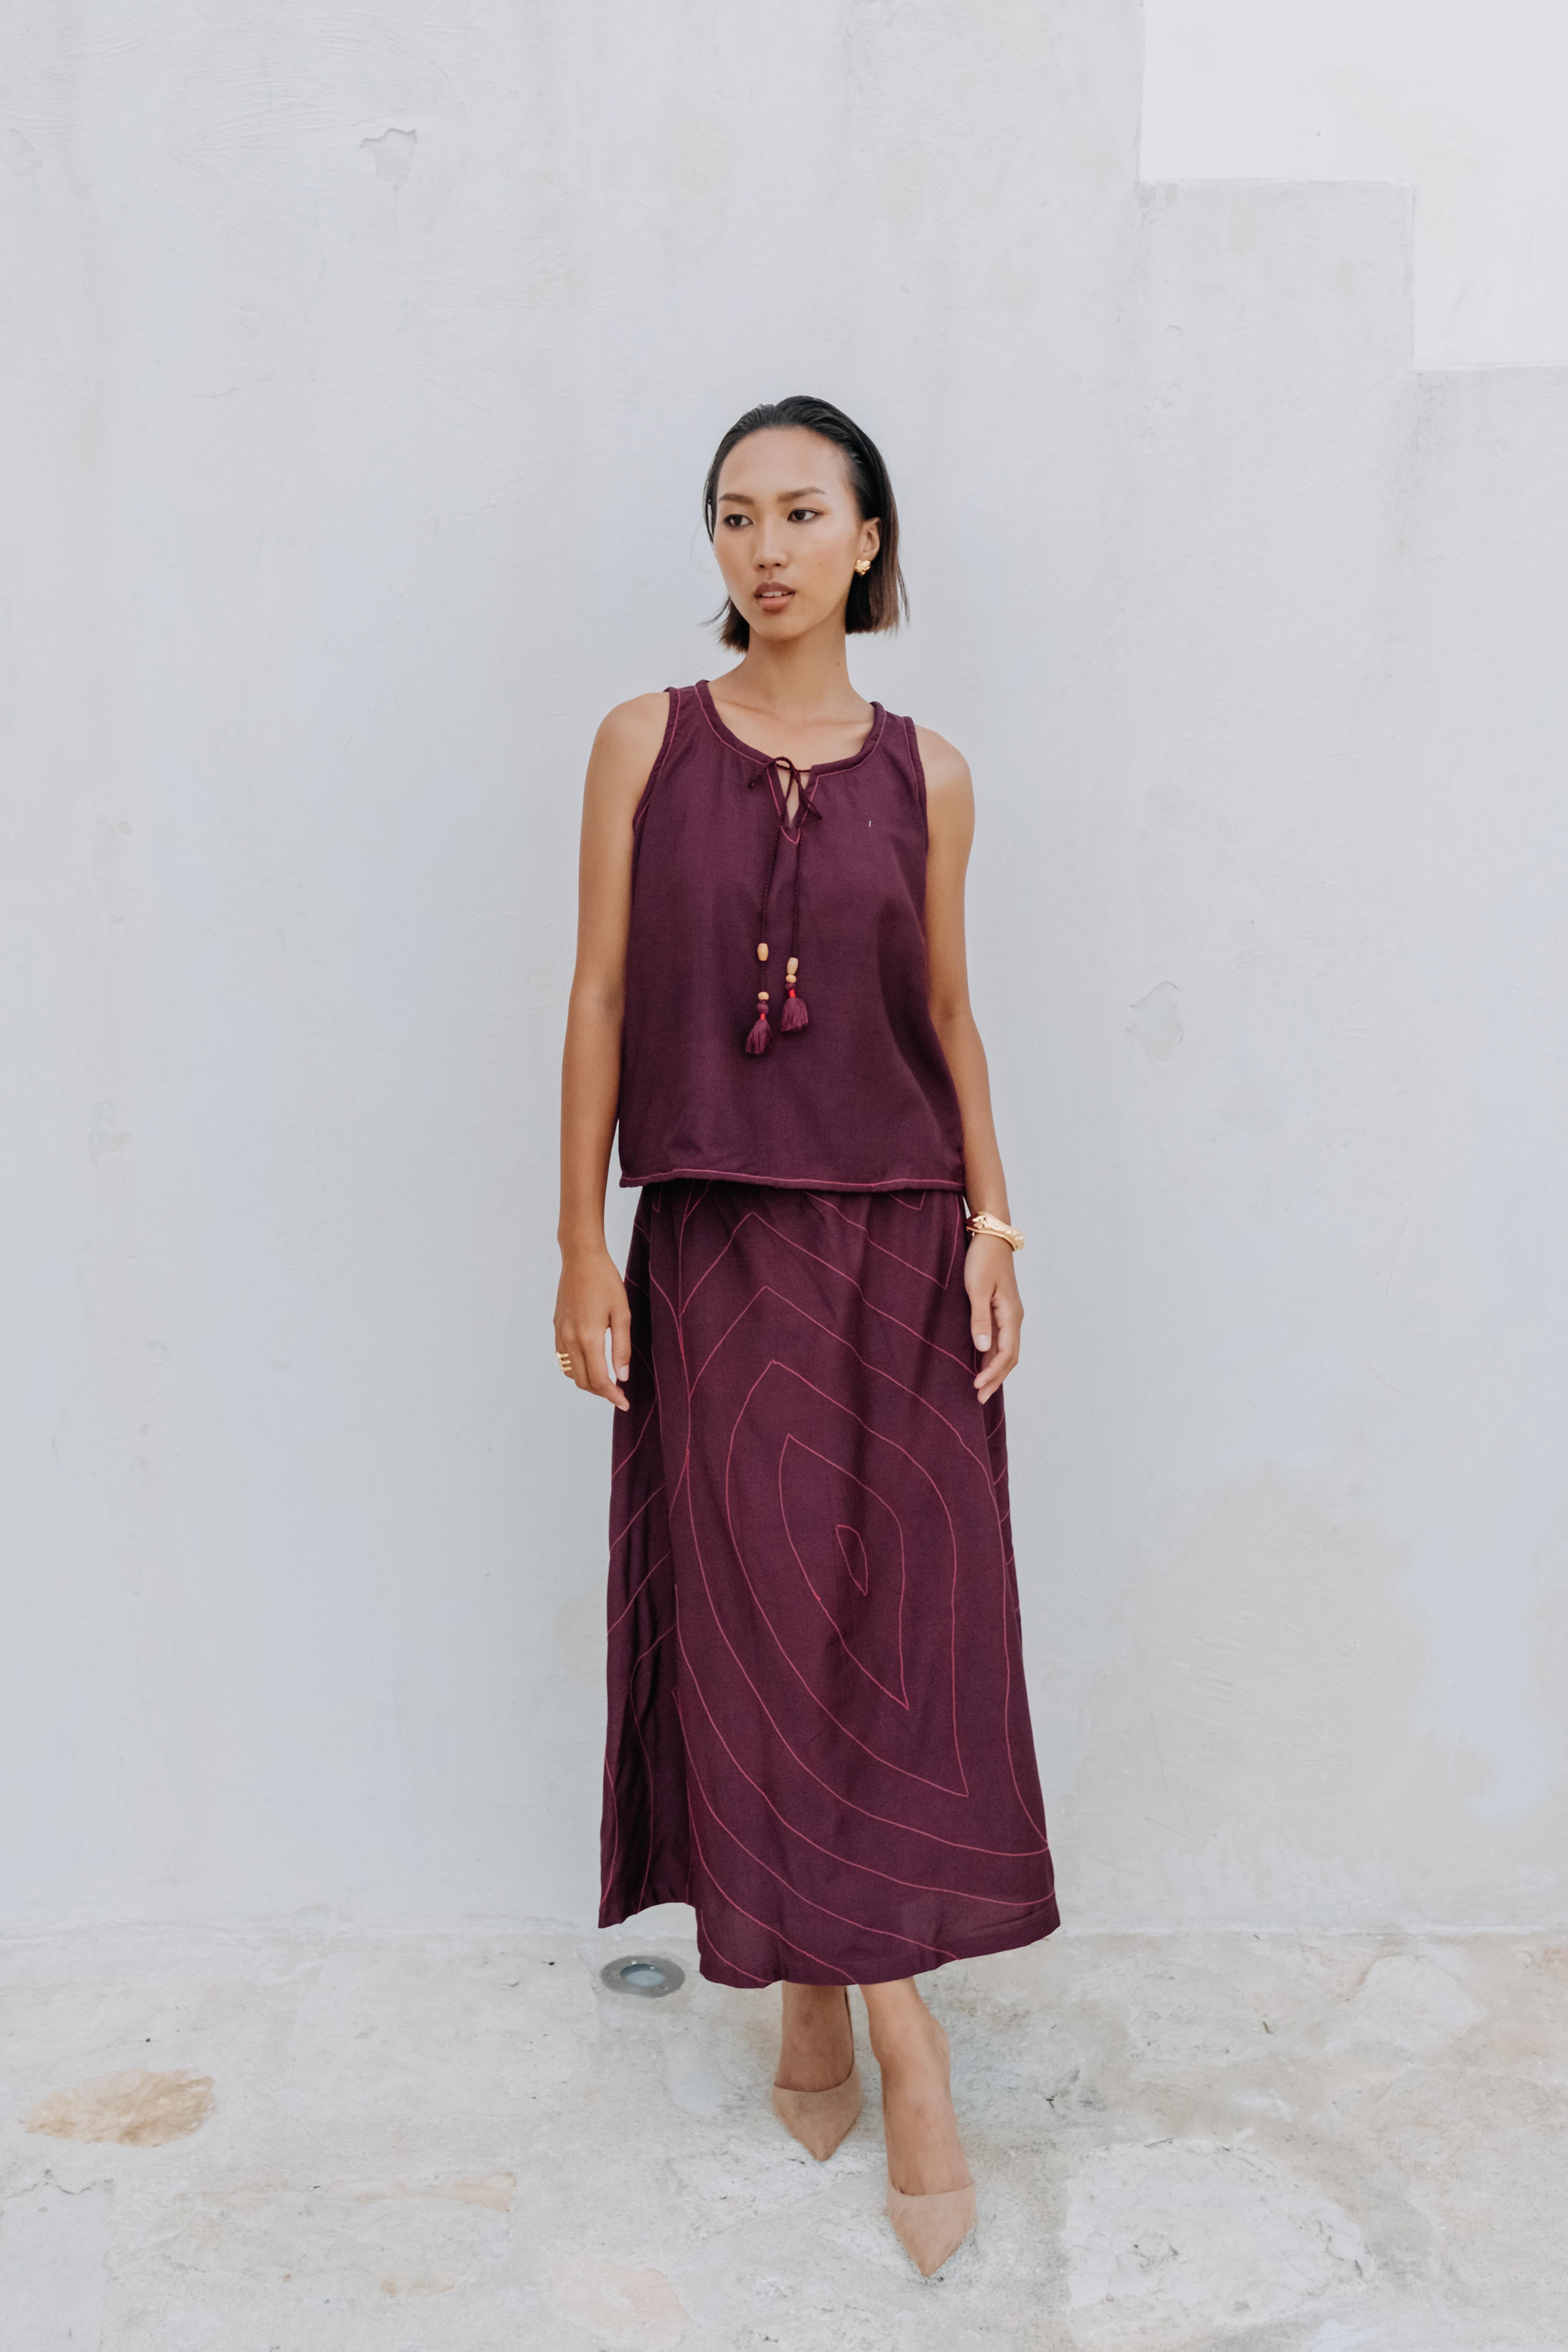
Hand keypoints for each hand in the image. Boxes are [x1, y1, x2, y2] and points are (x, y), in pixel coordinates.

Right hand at [554, 1245, 631, 1409]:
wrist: (581, 1258)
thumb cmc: (606, 1281)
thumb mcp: (622, 1313)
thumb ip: (622, 1347)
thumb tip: (622, 1376)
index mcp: (588, 1337)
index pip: (599, 1380)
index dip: (612, 1396)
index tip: (625, 1403)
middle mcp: (570, 1339)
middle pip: (583, 1381)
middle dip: (601, 1392)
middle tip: (619, 1393)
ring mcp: (560, 1333)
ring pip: (571, 1372)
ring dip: (588, 1382)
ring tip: (607, 1380)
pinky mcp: (557, 1327)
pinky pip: (564, 1358)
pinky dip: (577, 1368)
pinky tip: (591, 1362)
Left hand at [965, 1235, 1021, 1402]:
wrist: (991, 1236)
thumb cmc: (982, 1259)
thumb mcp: (977, 1288)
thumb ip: (979, 1319)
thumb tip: (982, 1348)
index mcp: (1010, 1315)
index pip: (1006, 1354)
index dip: (993, 1373)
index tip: (976, 1386)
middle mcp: (1014, 1318)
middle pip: (1010, 1357)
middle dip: (996, 1378)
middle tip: (979, 1398)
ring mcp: (1009, 1314)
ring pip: (1006, 1350)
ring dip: (995, 1369)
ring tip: (980, 1387)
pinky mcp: (1001, 1310)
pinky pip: (1000, 1340)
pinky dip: (992, 1356)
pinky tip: (981, 1363)